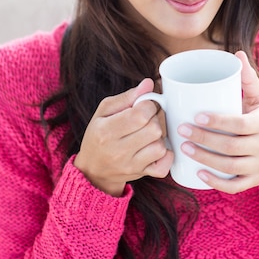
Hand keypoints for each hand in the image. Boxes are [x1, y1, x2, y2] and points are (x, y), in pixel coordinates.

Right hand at [74, 79, 172, 196]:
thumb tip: (149, 83)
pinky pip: (164, 165)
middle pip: (154, 129)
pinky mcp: (141, 174)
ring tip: (149, 134)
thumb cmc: (99, 135)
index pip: (140, 114)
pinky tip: (155, 148)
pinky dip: (165, 155)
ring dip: (159, 137)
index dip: (148, 105)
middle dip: (155, 119)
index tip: (144, 106)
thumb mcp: (104, 111)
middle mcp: (118, 150)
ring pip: (160, 146)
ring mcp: (131, 165)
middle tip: (147, 119)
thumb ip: (127, 97)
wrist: (93, 171)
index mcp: (106, 130)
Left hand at [178, 51, 258, 203]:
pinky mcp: (253, 181)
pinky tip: (198, 173)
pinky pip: (235, 186)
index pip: (240, 124)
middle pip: (231, 146)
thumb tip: (236, 54)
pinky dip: (216, 182)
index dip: (218, 122)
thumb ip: (248, 79)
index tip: (196, 115)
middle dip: (203, 139)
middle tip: (181, 130)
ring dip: (204, 159)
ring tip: (184, 148)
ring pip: (230, 166)